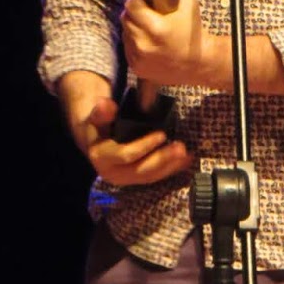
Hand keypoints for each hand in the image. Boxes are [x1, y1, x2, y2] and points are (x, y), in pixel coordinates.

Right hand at [59, 75, 190, 187]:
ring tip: (187, 154)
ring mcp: (126, 179)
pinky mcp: (136, 180)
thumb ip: (100, 112)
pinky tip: (186, 162)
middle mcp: (113, 174)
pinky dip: (171, 169)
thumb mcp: (95, 117)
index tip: (162, 135)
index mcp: (102, 159)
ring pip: (150, 175)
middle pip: (141, 169)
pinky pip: (155, 177)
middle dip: (163, 159)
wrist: (96, 143)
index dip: (144, 146)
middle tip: (181, 147)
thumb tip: (106, 104)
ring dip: (170, 166)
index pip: (126, 155)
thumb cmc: (98, 127)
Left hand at [121, 0, 209, 86]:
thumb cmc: (192, 33)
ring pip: (125, 32)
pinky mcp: (136, 67)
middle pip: (125, 18)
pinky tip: (147, 39)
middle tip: (141, 8)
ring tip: (146, 25)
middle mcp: (144, 44)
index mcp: (156, 29)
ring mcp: (139, 57)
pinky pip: (128, 47)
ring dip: (133, 26)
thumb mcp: (188, 6)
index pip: (132, 6)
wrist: (196, 64)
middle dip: (132, 11)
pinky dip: (134, 40)